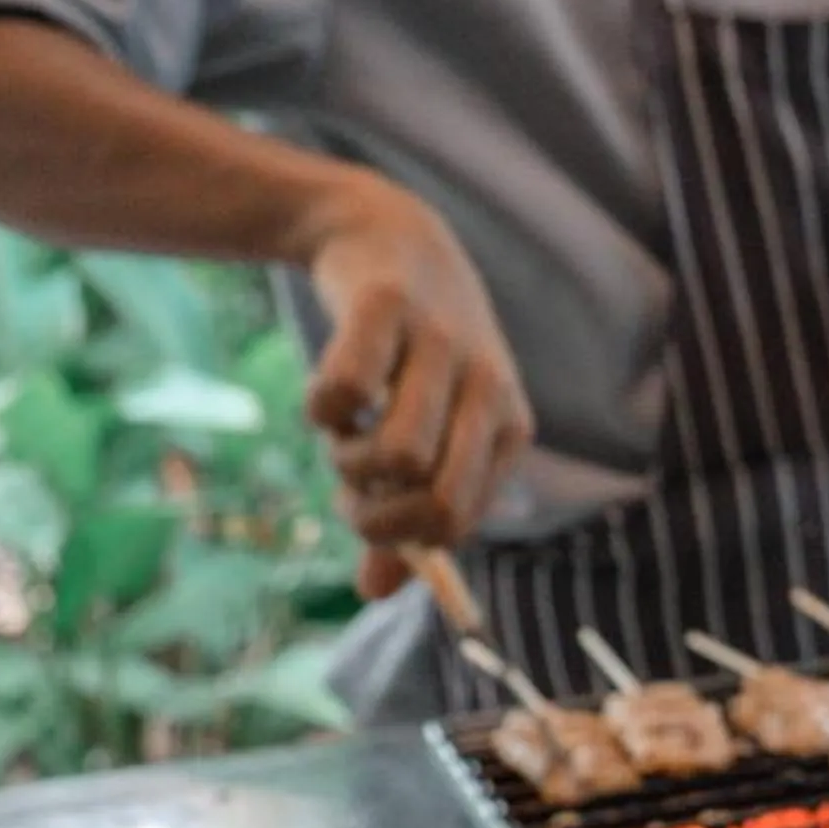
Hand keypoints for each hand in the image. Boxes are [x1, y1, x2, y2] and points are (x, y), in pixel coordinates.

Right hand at [295, 174, 536, 600]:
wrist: (386, 232)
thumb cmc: (408, 354)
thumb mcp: (423, 431)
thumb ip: (403, 513)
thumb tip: (377, 595)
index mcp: (507, 429)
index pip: (458, 525)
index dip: (399, 534)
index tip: (367, 507)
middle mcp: (489, 389)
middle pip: (438, 505)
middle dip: (375, 515)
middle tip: (348, 482)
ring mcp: (442, 345)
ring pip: (397, 456)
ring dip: (347, 462)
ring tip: (341, 433)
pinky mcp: (387, 306)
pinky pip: (346, 391)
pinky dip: (320, 409)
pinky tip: (325, 395)